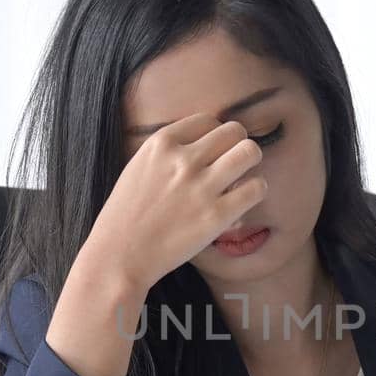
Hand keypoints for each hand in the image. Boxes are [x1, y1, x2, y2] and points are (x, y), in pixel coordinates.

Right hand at [85, 112, 267, 289]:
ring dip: (251, 163)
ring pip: (250, 152)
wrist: (119, 255)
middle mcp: (183, 160)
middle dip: (237, 145)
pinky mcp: (216, 216)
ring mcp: (201, 187)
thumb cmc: (127, 215)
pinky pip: (256, 188)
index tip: (213, 152)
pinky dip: (255, 191)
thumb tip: (203, 143)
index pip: (208, 120)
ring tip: (242, 178)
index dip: (215, 135)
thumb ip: (169, 152)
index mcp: (161, 143)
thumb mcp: (139, 166)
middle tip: (232, 164)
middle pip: (234, 131)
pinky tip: (242, 200)